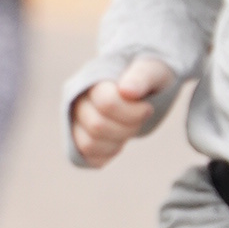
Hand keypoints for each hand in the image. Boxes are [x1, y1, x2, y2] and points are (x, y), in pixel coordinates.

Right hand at [70, 52, 172, 167]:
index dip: (133, 111)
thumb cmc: (148, 76)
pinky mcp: (79, 139)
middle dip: (128, 126)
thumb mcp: (153, 70)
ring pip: (89, 144)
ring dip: (118, 142)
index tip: (147, 107)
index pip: (107, 103)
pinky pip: (89, 157)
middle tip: (140, 117)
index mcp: (92, 80)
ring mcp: (76, 121)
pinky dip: (108, 154)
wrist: (141, 85)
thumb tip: (127, 91)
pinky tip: (120, 140)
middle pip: (97, 126)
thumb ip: (141, 76)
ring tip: (130, 127)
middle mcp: (77, 101)